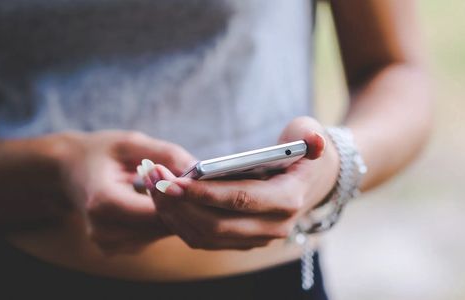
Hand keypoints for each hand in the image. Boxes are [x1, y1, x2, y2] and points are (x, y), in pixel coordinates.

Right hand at [57, 131, 195, 253]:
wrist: (67, 170)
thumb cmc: (100, 152)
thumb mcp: (131, 142)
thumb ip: (166, 154)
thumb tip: (201, 169)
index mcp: (103, 202)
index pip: (156, 210)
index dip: (182, 197)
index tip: (202, 182)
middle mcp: (102, 230)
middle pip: (161, 225)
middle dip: (184, 206)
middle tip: (202, 186)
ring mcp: (108, 244)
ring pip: (160, 234)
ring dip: (176, 214)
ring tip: (183, 190)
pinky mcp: (115, 249)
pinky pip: (152, 237)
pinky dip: (163, 220)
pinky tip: (165, 202)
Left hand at [147, 117, 338, 250]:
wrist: (313, 180)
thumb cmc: (303, 151)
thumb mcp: (310, 133)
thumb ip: (310, 135)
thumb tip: (313, 140)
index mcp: (288, 200)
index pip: (240, 201)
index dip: (204, 193)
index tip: (172, 181)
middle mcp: (273, 227)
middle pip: (216, 225)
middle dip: (179, 204)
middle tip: (152, 179)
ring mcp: (257, 238)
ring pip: (205, 237)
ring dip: (173, 214)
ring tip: (151, 186)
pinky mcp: (241, 241)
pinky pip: (204, 239)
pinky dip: (180, 222)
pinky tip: (163, 199)